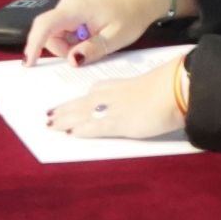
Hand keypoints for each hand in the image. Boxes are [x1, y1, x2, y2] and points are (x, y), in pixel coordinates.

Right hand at [24, 0, 172, 66]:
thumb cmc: (132, 15)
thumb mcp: (115, 38)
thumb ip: (92, 49)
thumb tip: (72, 60)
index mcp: (76, 8)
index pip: (45, 25)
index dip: (33, 44)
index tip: (29, 63)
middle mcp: (69, 3)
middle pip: (49, 32)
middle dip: (62, 49)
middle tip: (87, 53)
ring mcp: (71, 3)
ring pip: (57, 31)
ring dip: (70, 44)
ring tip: (96, 43)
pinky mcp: (76, 7)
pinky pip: (65, 27)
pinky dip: (74, 38)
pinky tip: (93, 37)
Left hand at [46, 57, 188, 139]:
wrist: (172, 90)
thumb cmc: (163, 88)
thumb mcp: (140, 90)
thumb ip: (128, 98)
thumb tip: (130, 106)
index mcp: (111, 86)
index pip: (87, 95)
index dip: (74, 103)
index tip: (64, 107)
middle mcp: (105, 95)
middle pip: (77, 105)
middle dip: (62, 112)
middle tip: (48, 117)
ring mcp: (108, 109)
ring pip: (78, 114)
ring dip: (63, 120)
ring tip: (51, 126)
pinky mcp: (114, 123)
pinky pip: (91, 127)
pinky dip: (79, 130)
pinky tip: (70, 134)